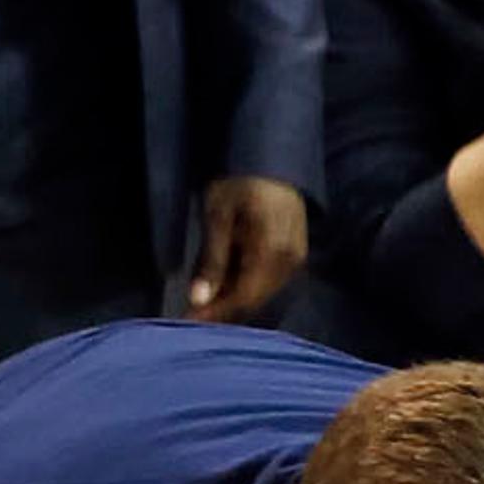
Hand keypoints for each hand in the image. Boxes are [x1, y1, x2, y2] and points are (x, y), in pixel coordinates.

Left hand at [186, 175, 309, 322]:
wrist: (270, 160)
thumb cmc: (238, 183)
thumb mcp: (217, 217)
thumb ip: (212, 261)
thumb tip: (197, 300)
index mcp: (272, 252)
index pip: (244, 298)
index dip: (216, 314)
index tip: (187, 323)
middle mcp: (291, 262)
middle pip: (255, 301)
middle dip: (222, 312)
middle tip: (189, 317)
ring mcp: (296, 260)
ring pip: (262, 295)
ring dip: (232, 302)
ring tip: (202, 304)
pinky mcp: (294, 256)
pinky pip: (268, 283)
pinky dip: (244, 288)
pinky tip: (223, 287)